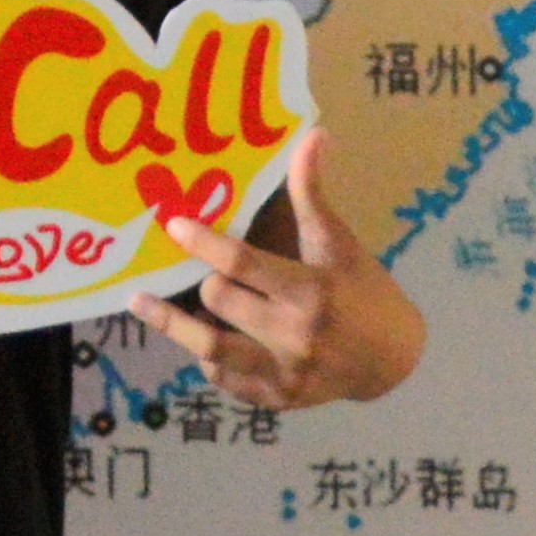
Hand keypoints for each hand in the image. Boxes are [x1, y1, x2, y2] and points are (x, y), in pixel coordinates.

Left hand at [145, 132, 426, 410]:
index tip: (173, 224)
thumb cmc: (364, 291)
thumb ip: (312, 193)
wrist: (394, 360)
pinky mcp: (278, 399)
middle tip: (190, 268)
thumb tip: (312, 136)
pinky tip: (193, 342)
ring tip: (141, 303)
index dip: (203, 242)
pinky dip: (207, 359)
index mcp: (309, 292)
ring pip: (211, 350)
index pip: (243, 264)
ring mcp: (284, 373)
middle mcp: (294, 336)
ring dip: (176, 326)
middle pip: (220, 302)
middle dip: (204, 282)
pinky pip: (226, 380)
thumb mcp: (339, 243)